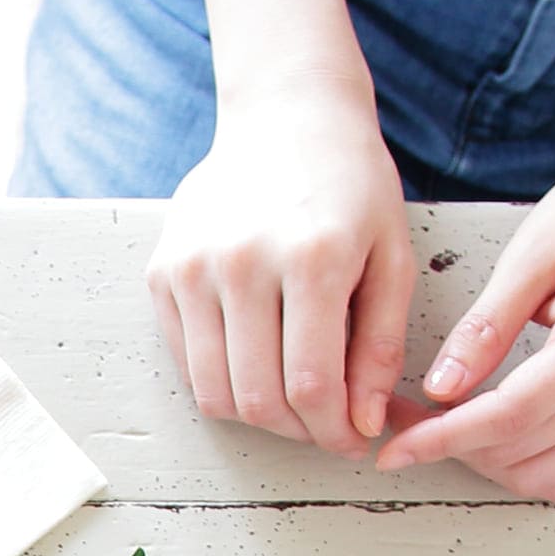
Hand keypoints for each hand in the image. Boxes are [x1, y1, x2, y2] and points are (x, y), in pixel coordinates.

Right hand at [149, 89, 416, 454]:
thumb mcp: (392, 256)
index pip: (312, 386)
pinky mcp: (162, 271)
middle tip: (324, 426)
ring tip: (292, 399)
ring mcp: (192, 267)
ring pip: (214, 392)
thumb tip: (361, 422)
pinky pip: (187, 361)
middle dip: (297, 431)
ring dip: (256, 414)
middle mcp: (242, 262)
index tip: (352, 440)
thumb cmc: (350, 184)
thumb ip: (379, 344)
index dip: (334, 431)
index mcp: (311, 258)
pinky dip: (222, 378)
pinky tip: (258, 358)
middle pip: (258, 399)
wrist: (286, 115)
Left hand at [371, 127, 554, 500]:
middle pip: (522, 451)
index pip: (512, 415)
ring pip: (542, 475)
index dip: (443, 438)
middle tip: (403, 414)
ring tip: (439, 419)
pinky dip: (520, 461)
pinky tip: (487, 428)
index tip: (391, 447)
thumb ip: (486, 327)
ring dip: (482, 459)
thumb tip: (439, 389)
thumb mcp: (534, 251)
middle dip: (451, 445)